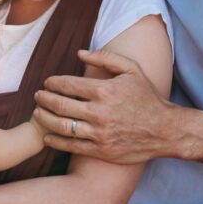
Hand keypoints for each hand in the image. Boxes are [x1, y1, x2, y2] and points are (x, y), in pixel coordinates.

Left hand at [33, 49, 175, 163]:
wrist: (165, 130)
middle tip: (38, 96)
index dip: (52, 83)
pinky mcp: (100, 150)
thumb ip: (105, 58)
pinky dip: (54, 141)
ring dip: (44, 119)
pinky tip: (47, 136)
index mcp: (104, 91)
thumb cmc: (147, 97)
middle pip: (59, 105)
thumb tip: (79, 53)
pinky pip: (71, 146)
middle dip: (43, 99)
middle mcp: (99, 113)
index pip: (67, 85)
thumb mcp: (131, 70)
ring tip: (37, 114)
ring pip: (61, 126)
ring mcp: (99, 133)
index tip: (47, 83)